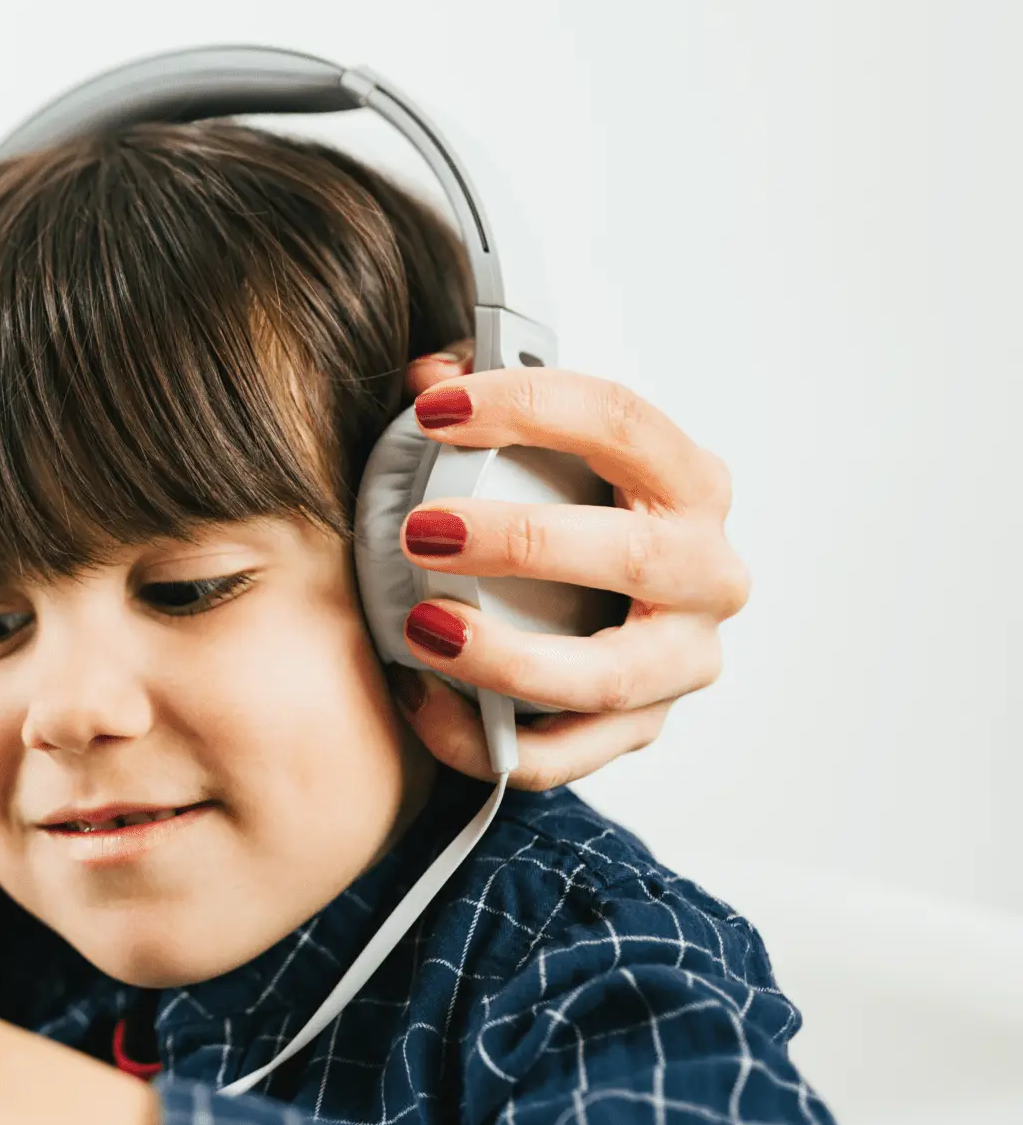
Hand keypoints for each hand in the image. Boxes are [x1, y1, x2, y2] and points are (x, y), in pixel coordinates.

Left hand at [392, 347, 749, 788]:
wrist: (599, 613)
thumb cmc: (564, 513)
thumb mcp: (533, 449)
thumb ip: (477, 402)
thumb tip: (430, 372)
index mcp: (686, 482)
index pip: (623, 421)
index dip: (529, 405)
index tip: (434, 410)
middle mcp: (706, 571)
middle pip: (636, 553)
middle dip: (521, 541)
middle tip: (418, 530)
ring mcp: (681, 659)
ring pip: (609, 675)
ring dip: (507, 656)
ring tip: (419, 626)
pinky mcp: (639, 730)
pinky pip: (561, 751)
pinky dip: (482, 734)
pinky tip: (419, 697)